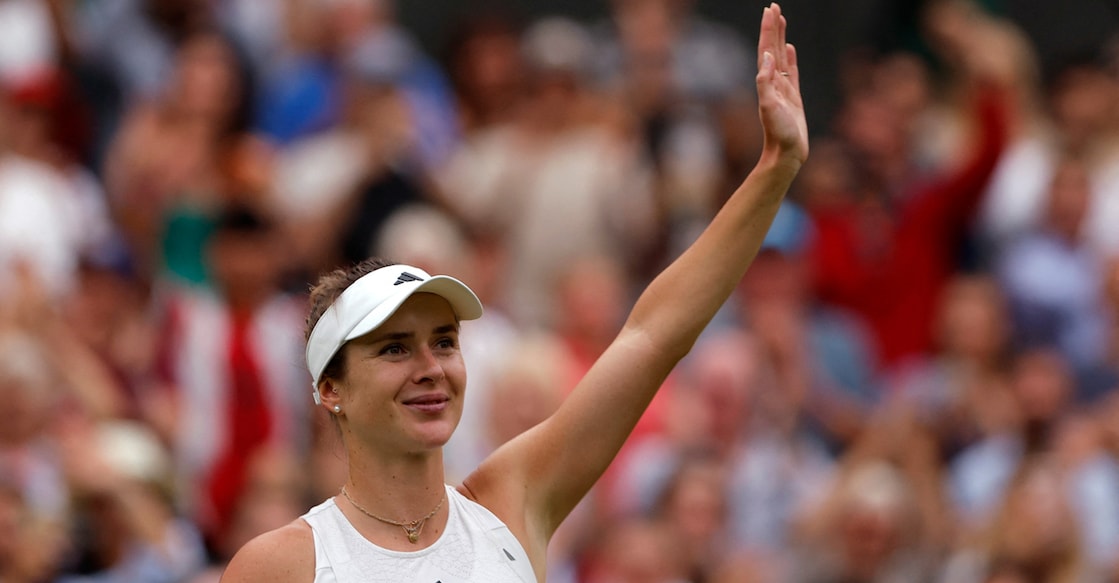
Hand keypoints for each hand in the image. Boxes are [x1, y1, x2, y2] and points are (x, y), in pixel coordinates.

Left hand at [756, 3, 807, 165]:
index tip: (770, 10)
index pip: (766, 50)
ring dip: (780, 38)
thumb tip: (767, 57)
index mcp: (767, 82)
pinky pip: (792, 72)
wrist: (786, 154)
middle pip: (771, 48)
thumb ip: (765, 83)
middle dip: (772, 28)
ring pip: (781, 57)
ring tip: (780, 20)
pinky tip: (790, 49)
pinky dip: (790, 58)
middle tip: (773, 7)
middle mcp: (773, 83)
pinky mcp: (793, 97)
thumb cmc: (779, 134)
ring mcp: (783, 89)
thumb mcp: (769, 107)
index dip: (767, 30)